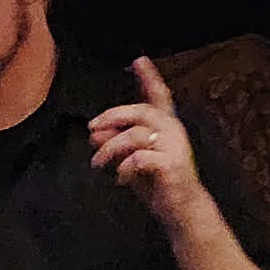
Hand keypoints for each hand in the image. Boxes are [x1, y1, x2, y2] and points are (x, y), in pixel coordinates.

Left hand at [89, 56, 207, 233]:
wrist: (179, 209)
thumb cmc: (154, 182)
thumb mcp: (128, 159)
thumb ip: (113, 143)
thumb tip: (94, 133)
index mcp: (165, 126)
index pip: (159, 96)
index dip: (149, 77)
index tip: (138, 60)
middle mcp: (173, 131)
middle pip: (141, 111)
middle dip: (112, 117)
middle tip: (91, 129)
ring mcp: (175, 146)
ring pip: (135, 135)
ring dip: (109, 149)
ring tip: (97, 163)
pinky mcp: (171, 164)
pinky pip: (138, 158)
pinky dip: (123, 169)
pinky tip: (120, 180)